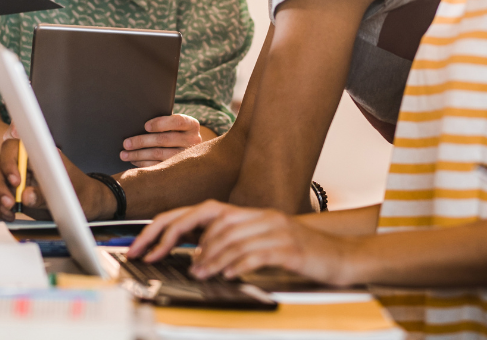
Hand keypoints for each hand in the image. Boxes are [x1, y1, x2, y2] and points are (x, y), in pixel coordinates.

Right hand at [0, 130, 116, 221]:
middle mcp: (24, 163)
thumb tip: (26, 197)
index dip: (9, 161)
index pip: (13, 147)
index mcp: (39, 154)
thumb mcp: (69, 195)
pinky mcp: (12, 192)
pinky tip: (8, 215)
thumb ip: (46, 196)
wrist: (85, 203)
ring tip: (9, 211)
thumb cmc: (81, 193)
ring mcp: (16, 177)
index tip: (16, 181)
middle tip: (10, 202)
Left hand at [121, 114, 204, 166]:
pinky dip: (143, 163)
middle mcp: (193, 140)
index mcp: (192, 125)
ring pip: (159, 154)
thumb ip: (163, 121)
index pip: (177, 122)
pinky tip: (133, 161)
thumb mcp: (174, 123)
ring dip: (139, 154)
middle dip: (142, 141)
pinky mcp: (179, 168)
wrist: (187, 148)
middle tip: (126, 143)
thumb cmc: (174, 131)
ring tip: (124, 154)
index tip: (145, 126)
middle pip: (164, 139)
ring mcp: (186, 156)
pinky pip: (158, 166)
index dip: (160, 123)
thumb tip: (137, 121)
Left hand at [131, 200, 347, 283]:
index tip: (145, 245)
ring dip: (208, 257)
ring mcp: (275, 229)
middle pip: (210, 220)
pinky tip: (227, 274)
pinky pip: (257, 253)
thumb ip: (232, 244)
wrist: (341, 255)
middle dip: (178, 238)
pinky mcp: (290, 247)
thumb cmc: (299, 252)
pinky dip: (238, 263)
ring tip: (196, 272)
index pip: (199, 211)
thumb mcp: (262, 244)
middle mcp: (259, 216)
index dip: (168, 226)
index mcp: (248, 213)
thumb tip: (197, 256)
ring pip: (231, 238)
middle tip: (159, 258)